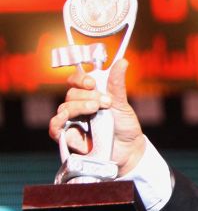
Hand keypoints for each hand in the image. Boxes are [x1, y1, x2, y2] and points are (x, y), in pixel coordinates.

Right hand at [48, 59, 144, 175]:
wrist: (129, 149)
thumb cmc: (125, 126)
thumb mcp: (122, 104)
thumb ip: (117, 84)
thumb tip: (122, 61)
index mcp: (89, 95)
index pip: (76, 81)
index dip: (80, 79)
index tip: (91, 83)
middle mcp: (79, 106)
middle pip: (71, 94)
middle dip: (88, 96)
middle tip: (106, 103)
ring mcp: (73, 121)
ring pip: (64, 108)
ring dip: (79, 106)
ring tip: (96, 109)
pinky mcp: (69, 137)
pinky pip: (55, 127)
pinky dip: (57, 121)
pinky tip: (65, 118)